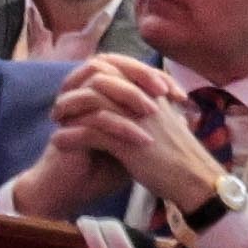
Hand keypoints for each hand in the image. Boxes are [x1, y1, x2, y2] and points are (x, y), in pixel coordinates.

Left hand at [49, 52, 229, 218]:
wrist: (192, 177)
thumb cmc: (179, 153)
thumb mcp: (163, 121)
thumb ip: (145, 108)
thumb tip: (125, 104)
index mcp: (151, 90)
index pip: (114, 69)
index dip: (91, 78)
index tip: (75, 91)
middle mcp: (142, 97)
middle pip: (98, 81)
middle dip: (74, 92)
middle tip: (59, 106)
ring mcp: (134, 118)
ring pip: (90, 104)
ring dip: (68, 112)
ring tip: (55, 122)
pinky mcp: (126, 141)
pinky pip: (89, 133)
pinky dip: (70, 136)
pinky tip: (58, 142)